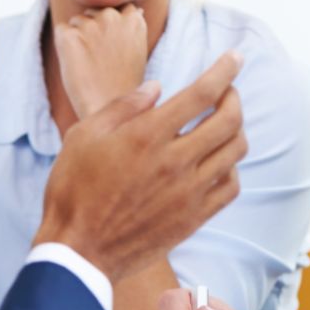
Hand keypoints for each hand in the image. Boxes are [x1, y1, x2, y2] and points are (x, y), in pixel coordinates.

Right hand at [35, 51, 246, 282]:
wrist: (79, 251)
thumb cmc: (73, 190)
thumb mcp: (84, 135)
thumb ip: (124, 106)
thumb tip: (158, 88)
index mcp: (148, 136)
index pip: (202, 93)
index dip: (225, 70)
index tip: (235, 57)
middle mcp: (176, 162)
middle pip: (229, 120)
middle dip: (234, 96)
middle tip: (226, 91)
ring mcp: (189, 192)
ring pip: (235, 151)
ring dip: (236, 129)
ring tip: (222, 123)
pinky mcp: (194, 218)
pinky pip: (231, 186)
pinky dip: (231, 167)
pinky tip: (217, 162)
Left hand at [54, 4, 147, 117]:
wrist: (110, 110)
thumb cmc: (125, 85)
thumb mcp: (137, 51)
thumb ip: (132, 29)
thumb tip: (136, 11)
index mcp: (133, 20)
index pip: (119, 10)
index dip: (113, 30)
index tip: (114, 50)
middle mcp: (112, 16)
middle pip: (95, 13)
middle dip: (94, 30)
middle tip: (101, 61)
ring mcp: (90, 25)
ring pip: (77, 21)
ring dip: (79, 37)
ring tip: (90, 65)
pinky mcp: (69, 36)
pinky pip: (61, 30)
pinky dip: (64, 45)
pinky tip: (77, 65)